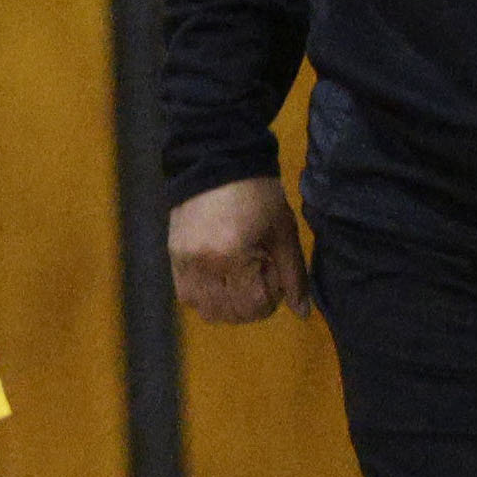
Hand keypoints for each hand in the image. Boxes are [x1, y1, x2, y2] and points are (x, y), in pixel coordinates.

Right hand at [167, 173, 304, 322]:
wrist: (217, 163)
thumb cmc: (259, 197)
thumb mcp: (284, 234)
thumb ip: (294, 276)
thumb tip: (303, 312)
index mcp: (234, 257)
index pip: (253, 306)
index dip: (271, 300)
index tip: (275, 277)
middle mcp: (203, 266)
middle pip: (228, 312)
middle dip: (250, 306)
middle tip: (260, 281)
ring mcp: (183, 263)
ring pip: (203, 308)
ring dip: (225, 307)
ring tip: (238, 285)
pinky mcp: (172, 257)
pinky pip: (186, 294)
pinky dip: (205, 297)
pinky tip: (218, 281)